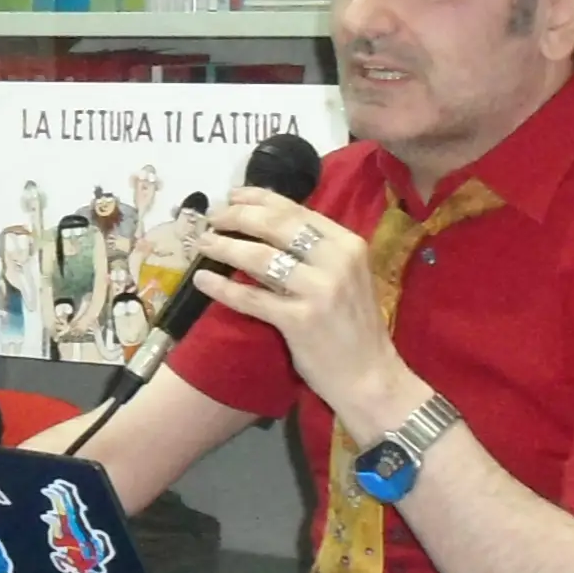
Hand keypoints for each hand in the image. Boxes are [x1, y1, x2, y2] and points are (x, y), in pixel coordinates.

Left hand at [190, 185, 414, 434]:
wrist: (370, 376)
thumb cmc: (354, 326)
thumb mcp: (344, 277)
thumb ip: (315, 251)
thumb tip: (265, 225)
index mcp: (348, 244)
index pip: (296, 210)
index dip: (258, 199)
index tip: (232, 196)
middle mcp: (336, 260)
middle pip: (275, 226)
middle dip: (236, 217)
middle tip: (212, 218)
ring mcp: (319, 290)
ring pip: (259, 258)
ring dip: (224, 247)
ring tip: (204, 244)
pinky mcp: (299, 320)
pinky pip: (251, 297)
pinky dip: (222, 287)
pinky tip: (203, 280)